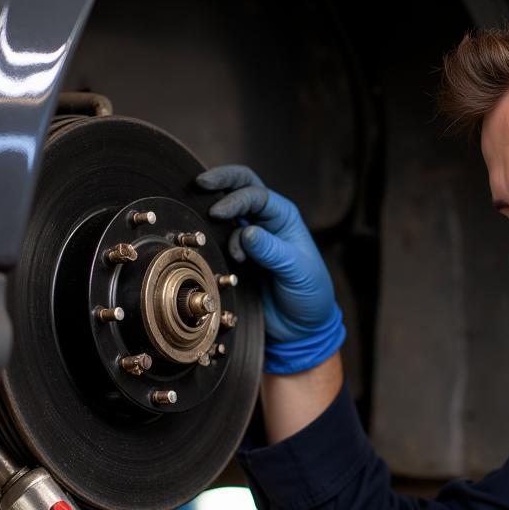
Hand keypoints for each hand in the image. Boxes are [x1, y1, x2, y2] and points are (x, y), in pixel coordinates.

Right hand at [196, 165, 345, 372]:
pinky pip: (219, 239)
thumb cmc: (310, 296)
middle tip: (199, 185)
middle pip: (240, 188)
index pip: (256, 195)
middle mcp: (266, 223)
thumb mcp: (298, 272)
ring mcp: (249, 239)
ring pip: (226, 213)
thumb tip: (247, 233)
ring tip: (213, 237)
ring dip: (213, 217)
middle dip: (219, 182)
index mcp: (284, 218)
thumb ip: (274, 252)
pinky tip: (216, 255)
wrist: (300, 327)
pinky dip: (211, 240)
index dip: (235, 199)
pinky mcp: (237, 257)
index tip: (218, 213)